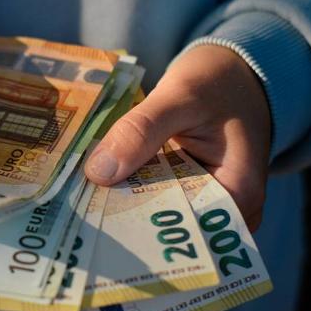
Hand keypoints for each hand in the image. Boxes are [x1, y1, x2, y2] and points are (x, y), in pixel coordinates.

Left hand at [85, 45, 270, 230]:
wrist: (232, 73)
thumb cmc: (219, 82)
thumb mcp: (182, 96)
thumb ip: (143, 129)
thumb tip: (98, 172)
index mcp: (238, 196)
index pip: (188, 235)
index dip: (142, 237)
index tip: (95, 233)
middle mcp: (223, 211)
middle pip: (168, 232)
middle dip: (123, 225)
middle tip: (72, 224)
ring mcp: (199, 203)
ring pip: (155, 216)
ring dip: (119, 209)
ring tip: (72, 210)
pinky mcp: (179, 191)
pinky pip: (149, 198)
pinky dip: (125, 190)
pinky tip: (88, 188)